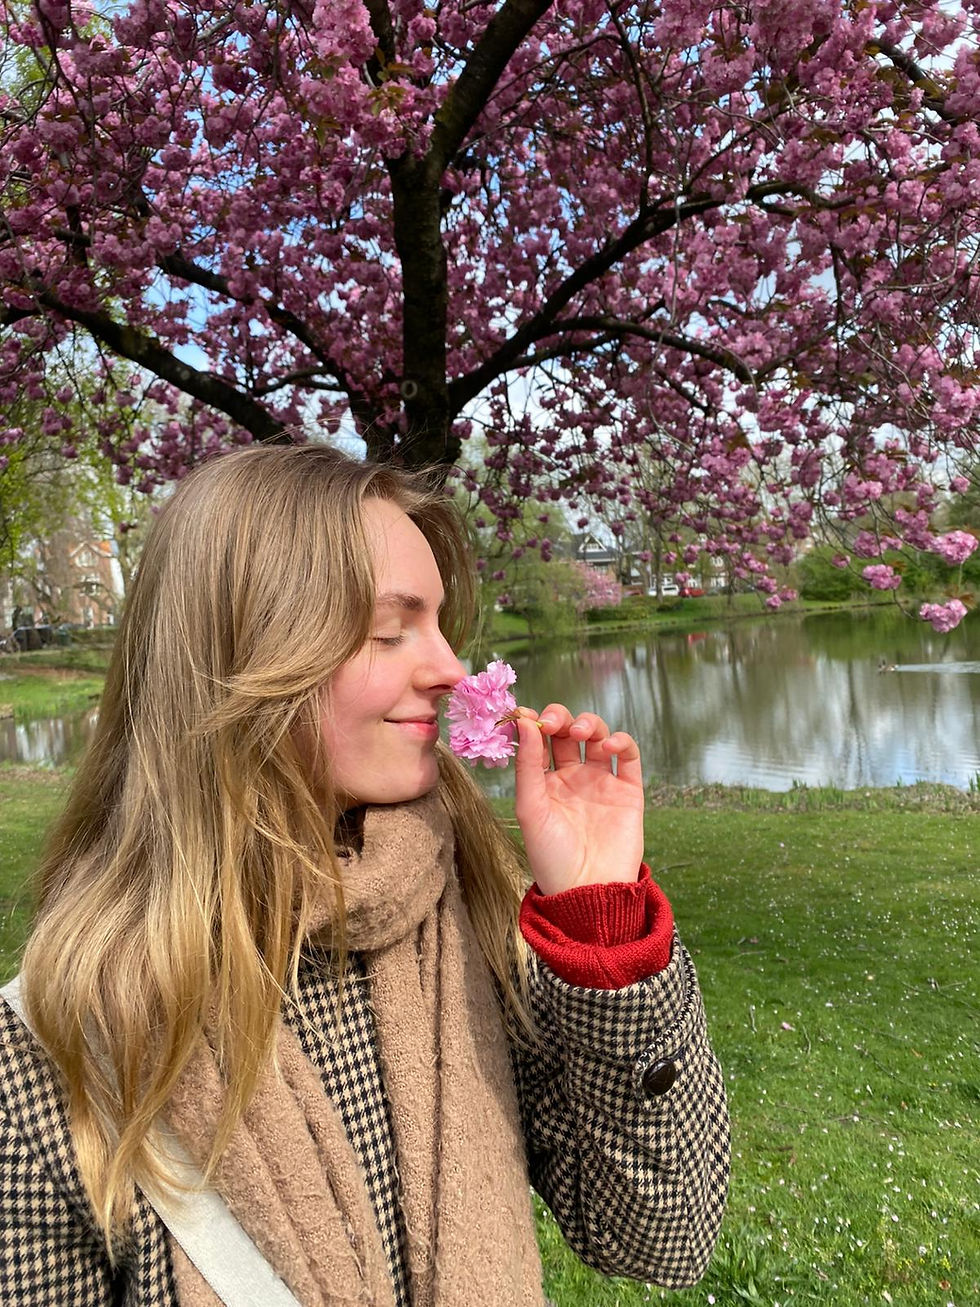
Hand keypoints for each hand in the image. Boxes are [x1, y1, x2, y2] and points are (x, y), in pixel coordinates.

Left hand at [512, 703, 644, 894]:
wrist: (588, 890)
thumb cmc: (551, 856)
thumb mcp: (530, 808)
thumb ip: (527, 764)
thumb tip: (524, 721)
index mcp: (545, 782)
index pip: (540, 740)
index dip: (535, 722)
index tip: (526, 713)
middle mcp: (573, 778)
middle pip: (568, 732)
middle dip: (560, 718)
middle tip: (553, 722)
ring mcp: (601, 782)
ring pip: (597, 736)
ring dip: (589, 723)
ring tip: (581, 732)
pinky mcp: (628, 791)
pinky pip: (628, 756)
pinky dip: (621, 741)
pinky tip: (608, 745)